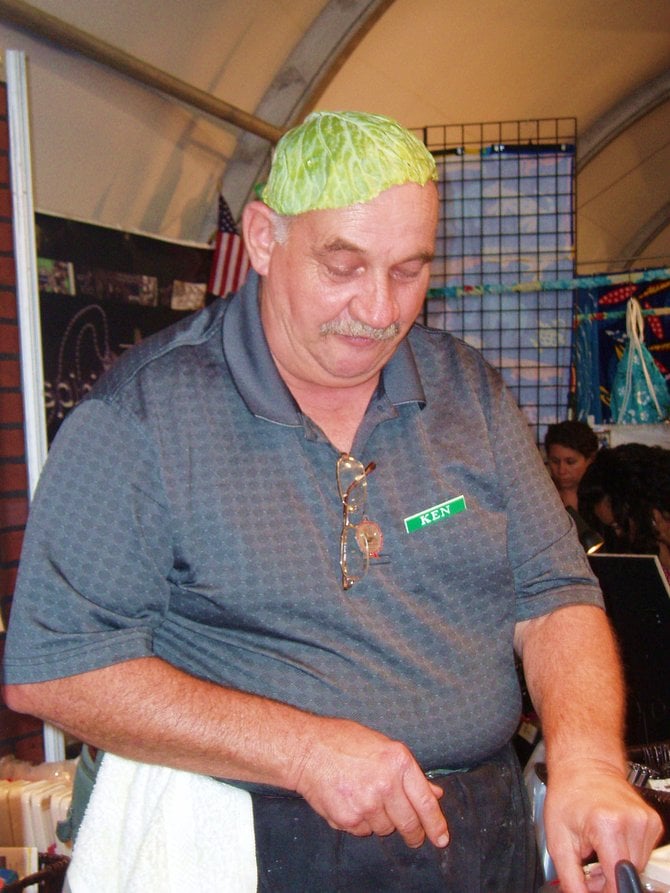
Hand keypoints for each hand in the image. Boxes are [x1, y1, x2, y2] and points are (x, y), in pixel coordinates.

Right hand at [290, 715, 448, 848]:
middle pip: (409, 823)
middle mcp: (386, 784)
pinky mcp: (349, 819)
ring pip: (385, 829)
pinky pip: (364, 831)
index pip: (426, 803)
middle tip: (413, 835)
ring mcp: (367, 804)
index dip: (436, 825)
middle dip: (413, 833)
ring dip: (382, 822)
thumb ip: (409, 774)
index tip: (441, 839)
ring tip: (367, 800)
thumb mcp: (383, 748)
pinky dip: (362, 823)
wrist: (307, 750)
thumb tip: (435, 794)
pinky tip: (351, 803)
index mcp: (399, 762)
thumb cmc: (345, 742)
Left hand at [543, 758, 662, 891]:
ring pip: (637, 867)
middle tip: (589, 866)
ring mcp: (646, 822)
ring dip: (617, 867)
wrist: (584, 765)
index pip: (618, 880)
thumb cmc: (568, 794)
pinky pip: (643, 853)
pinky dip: (626, 854)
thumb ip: (571, 878)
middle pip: (628, 875)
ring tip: (598, 850)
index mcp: (608, 825)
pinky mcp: (653, 822)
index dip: (605, 891)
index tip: (594, 888)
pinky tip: (611, 841)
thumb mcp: (559, 839)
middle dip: (608, 880)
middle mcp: (633, 822)